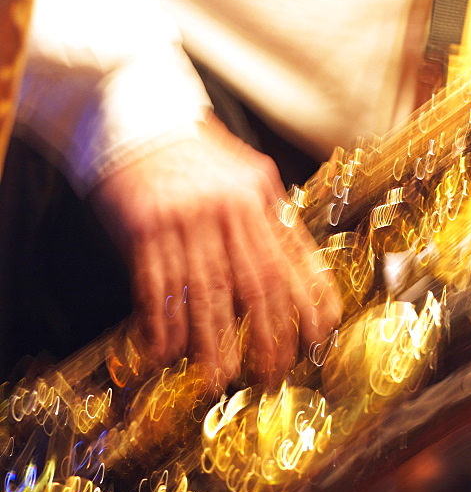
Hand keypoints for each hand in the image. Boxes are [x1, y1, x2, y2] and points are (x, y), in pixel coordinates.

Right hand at [90, 115, 340, 382]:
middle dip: (267, 336)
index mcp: (257, 197)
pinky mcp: (144, 227)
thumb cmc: (191, 153)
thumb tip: (299, 268)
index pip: (292, 261)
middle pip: (256, 285)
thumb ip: (270, 218)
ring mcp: (185, 218)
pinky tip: (165, 351)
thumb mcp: (244, 174)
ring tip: (218, 378)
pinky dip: (162, 324)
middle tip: (270, 373)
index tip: (317, 338)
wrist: (131, 113)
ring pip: (207, 294)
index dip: (310, 304)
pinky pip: (157, 287)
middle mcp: (227, 209)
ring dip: (212, 343)